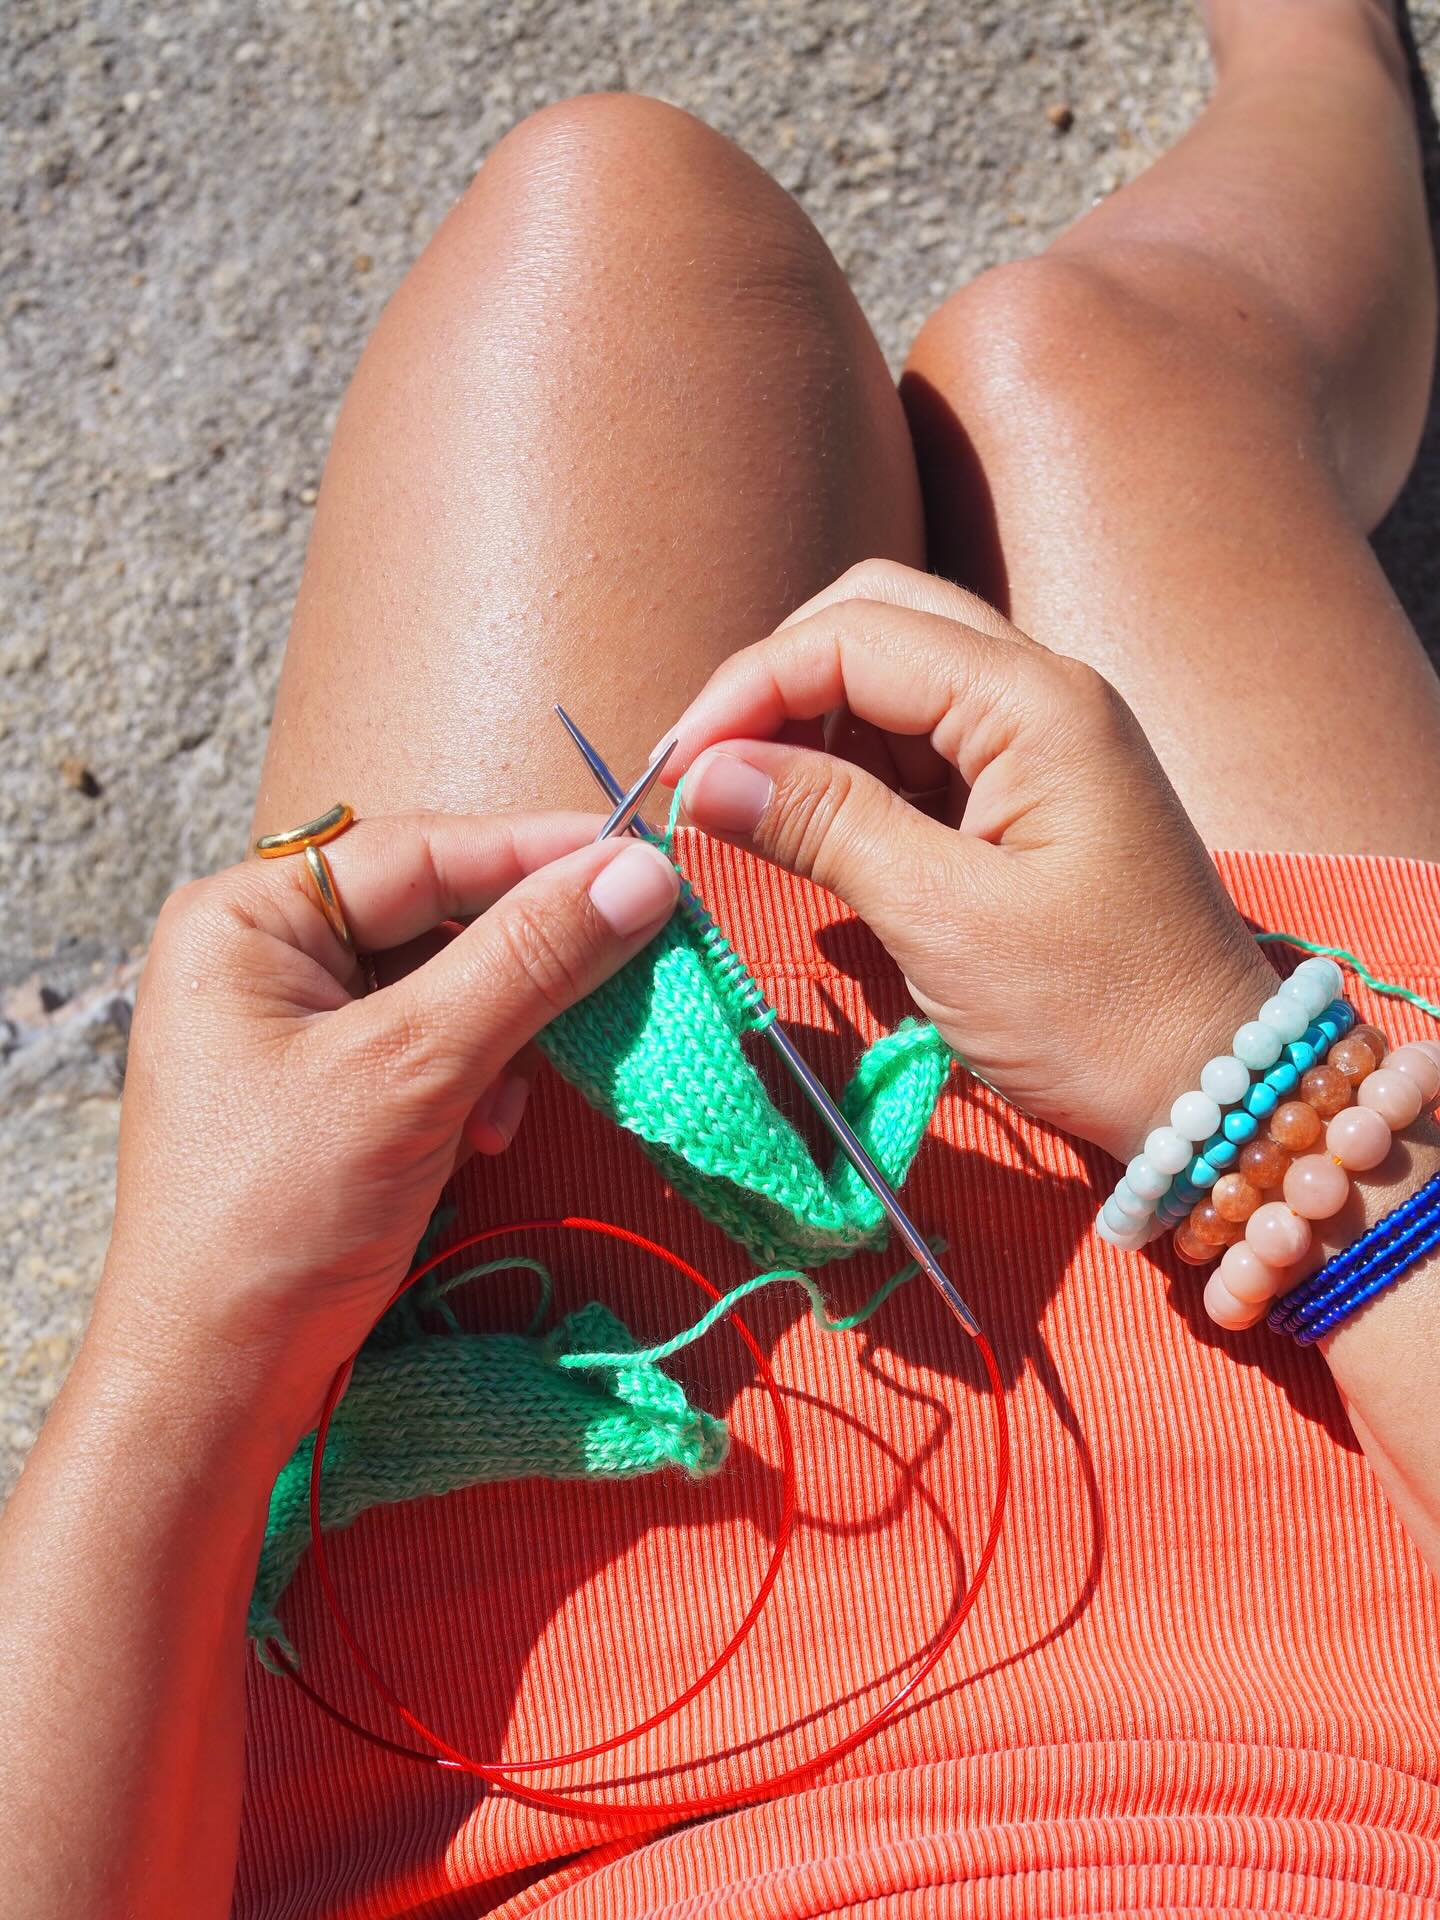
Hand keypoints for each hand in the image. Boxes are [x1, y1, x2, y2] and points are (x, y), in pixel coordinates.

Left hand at [92, 813, 678, 1448]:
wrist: (217, 1380)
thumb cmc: (281, 1213)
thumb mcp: (413, 1071)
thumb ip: (529, 961)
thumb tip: (642, 873)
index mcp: (248, 917)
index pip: (421, 849)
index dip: (540, 853)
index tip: (650, 858)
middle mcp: (265, 951)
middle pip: (436, 911)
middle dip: (522, 963)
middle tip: (627, 968)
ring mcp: (296, 1023)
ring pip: (448, 983)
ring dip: (504, 1037)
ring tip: (509, 1104)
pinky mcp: (332, 1088)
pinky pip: (434, 1046)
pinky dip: (477, 1083)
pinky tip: (482, 1138)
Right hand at [667, 560, 1275, 1162]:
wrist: (1209, 1083)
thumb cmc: (1093, 1010)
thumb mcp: (943, 918)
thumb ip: (822, 825)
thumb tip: (702, 775)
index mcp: (1034, 702)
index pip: (855, 634)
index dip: (747, 688)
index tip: (674, 771)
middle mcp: (1039, 692)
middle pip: (873, 622)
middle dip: (775, 684)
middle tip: (707, 773)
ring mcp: (1036, 738)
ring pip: (889, 679)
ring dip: (806, 728)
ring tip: (743, 808)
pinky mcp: (1023, 792)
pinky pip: (915, 746)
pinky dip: (847, 774)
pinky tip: (804, 829)